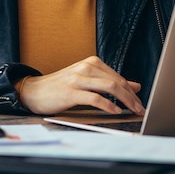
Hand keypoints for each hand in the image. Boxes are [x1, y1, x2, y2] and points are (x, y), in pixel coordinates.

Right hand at [19, 56, 144, 115]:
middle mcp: (87, 67)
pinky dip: (108, 105)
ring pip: (110, 87)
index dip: (132, 91)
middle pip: (117, 82)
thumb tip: (136, 86)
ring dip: (125, 101)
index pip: (119, 77)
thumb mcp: (88, 81)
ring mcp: (78, 78)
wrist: (34, 91)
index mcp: (92, 63)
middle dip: (132, 97)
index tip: (140, 103)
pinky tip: (115, 111)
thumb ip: (110, 82)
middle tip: (140, 109)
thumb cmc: (61, 87)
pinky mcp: (71, 92)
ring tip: (132, 110)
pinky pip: (95, 98)